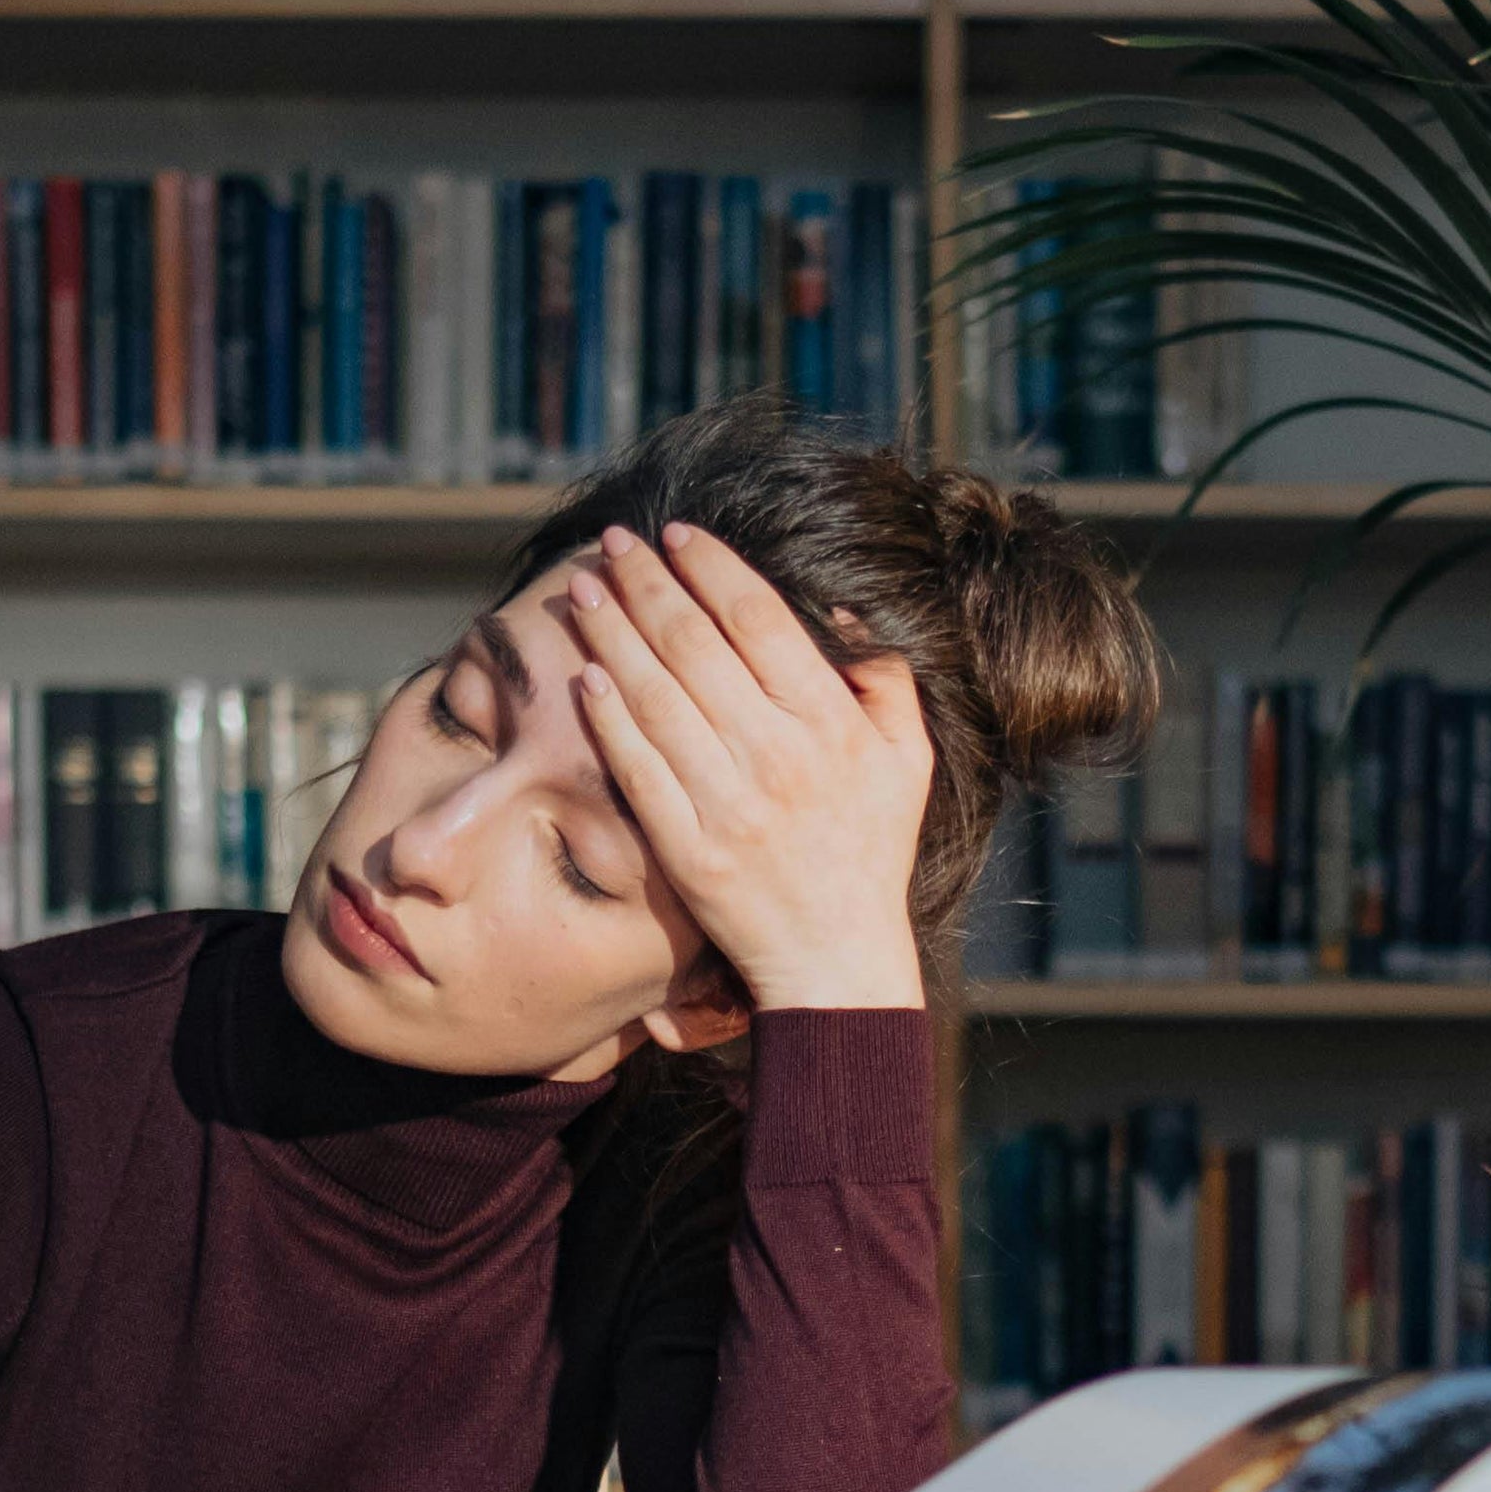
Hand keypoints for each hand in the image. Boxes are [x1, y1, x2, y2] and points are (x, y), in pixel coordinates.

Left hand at [555, 520, 935, 1011]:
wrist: (835, 956)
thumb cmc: (870, 850)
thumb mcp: (906, 759)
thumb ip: (885, 679)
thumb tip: (841, 610)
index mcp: (831, 724)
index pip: (759, 620)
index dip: (712, 568)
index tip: (678, 535)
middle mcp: (779, 756)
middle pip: (695, 645)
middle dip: (647, 584)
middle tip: (614, 543)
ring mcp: (728, 803)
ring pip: (656, 696)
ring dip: (613, 634)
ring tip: (587, 591)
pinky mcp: (688, 847)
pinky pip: (637, 766)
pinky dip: (607, 717)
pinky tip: (584, 674)